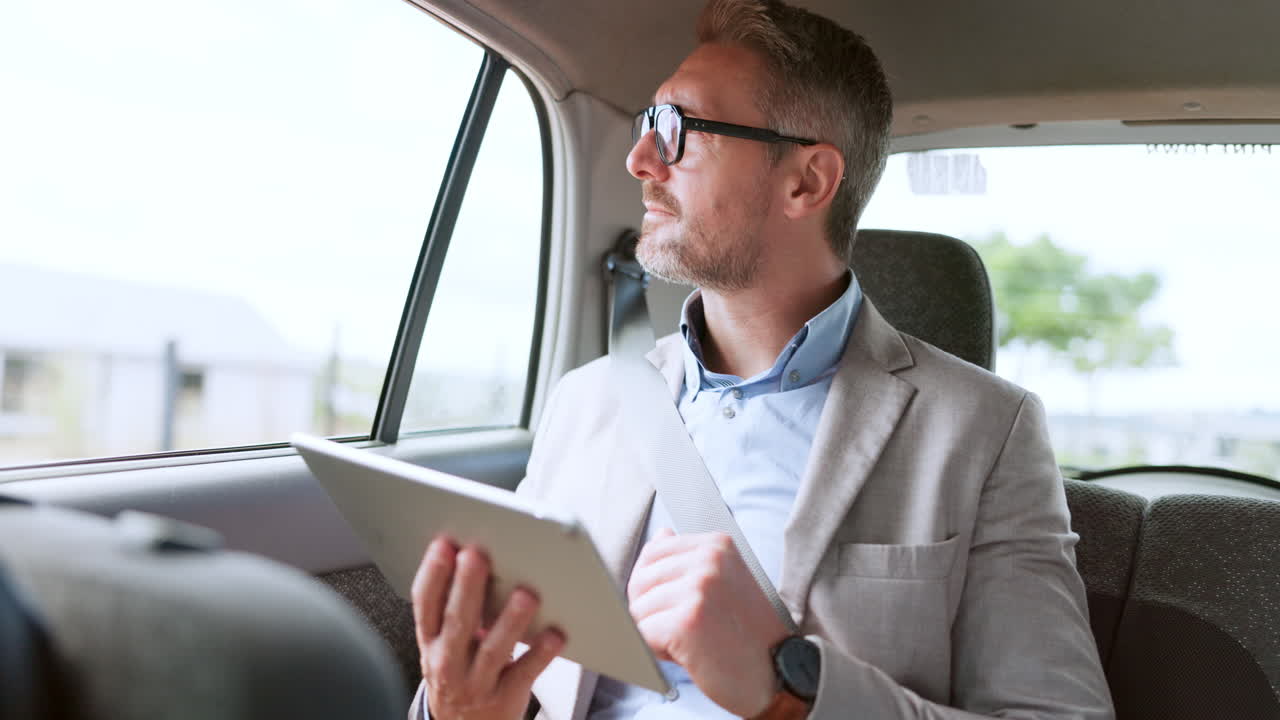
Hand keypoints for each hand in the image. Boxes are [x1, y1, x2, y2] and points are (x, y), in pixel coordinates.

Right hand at [412, 537, 564, 719]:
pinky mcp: (505, 698)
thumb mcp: (442, 647)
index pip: (425, 605)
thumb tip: (474, 562)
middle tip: (476, 556)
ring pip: (492, 650)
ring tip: (525, 595)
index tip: (443, 546)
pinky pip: (525, 673)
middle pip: (456, 622)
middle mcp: (447, 663)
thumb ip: (454, 612)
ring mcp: (475, 682)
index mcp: (430, 643)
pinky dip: (540, 653)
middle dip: (466, 587)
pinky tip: (555, 634)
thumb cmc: (458, 676)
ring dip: (509, 621)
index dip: (432, 574)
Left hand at [627, 528, 788, 716]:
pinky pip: (642, 634)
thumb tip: (660, 534)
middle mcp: (709, 559)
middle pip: (640, 582)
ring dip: (656, 634)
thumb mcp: (725, 581)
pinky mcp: (687, 620)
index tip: (681, 607)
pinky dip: (657, 651)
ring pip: (638, 610)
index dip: (654, 588)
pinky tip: (688, 655)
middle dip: (651, 612)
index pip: (653, 553)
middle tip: (688, 630)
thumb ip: (688, 558)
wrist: (777, 675)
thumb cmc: (749, 635)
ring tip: (693, 642)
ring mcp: (698, 588)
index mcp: (717, 544)